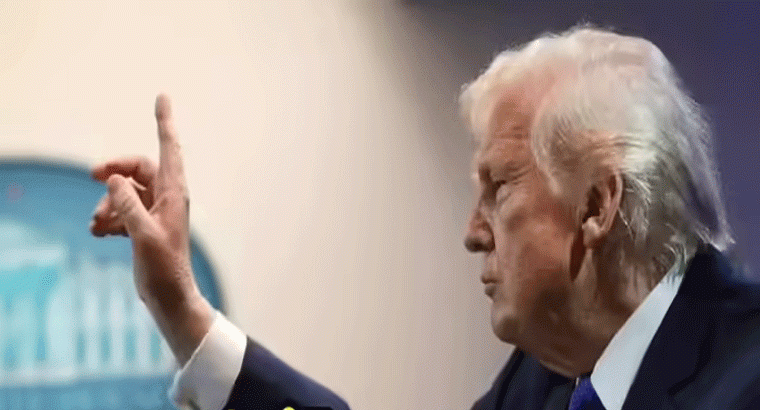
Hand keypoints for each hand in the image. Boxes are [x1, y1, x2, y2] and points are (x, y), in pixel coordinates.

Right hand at [90, 94, 213, 364]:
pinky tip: (99, 232)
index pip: (169, 149)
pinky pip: (123, 211)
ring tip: (96, 224)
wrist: (169, 298)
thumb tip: (115, 180)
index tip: (162, 97)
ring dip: (107, 203)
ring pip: (126, 193)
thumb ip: (128, 206)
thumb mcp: (143, 235)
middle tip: (93, 176)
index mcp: (174, 194)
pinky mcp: (144, 228)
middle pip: (138, 170)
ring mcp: (155, 213)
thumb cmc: (164, 268)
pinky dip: (109, 217)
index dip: (165, 123)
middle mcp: (167, 199)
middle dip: (115, 173)